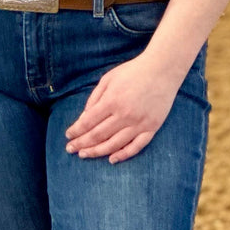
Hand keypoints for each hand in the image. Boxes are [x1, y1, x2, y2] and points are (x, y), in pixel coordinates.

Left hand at [64, 53, 182, 163]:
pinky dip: (123, 155)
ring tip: (85, 155)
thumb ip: (95, 98)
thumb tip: (85, 117)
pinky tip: (111, 159)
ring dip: (97, 151)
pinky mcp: (152, 128)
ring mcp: (139, 123)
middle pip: (99, 135)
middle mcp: (124, 115)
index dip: (76, 130)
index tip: (68, 136)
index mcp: (111, 101)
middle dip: (82, 143)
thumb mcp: (108, 79)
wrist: (161, 70)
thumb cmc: (132, 72)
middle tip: (70, 149)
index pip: (89, 121)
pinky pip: (136, 147)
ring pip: (114, 144)